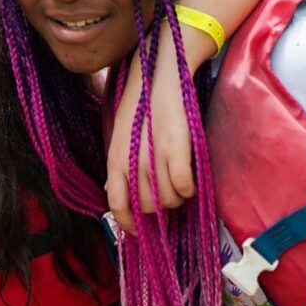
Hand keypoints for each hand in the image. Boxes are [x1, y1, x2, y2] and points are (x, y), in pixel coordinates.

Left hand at [105, 22, 198, 234]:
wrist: (160, 73)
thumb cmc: (143, 105)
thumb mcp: (123, 136)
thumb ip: (122, 165)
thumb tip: (119, 195)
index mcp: (115, 157)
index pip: (115, 204)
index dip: (126, 223)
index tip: (137, 233)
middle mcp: (132, 160)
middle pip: (147, 207)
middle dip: (160, 209)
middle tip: (169, 196)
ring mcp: (154, 156)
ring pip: (168, 200)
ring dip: (178, 198)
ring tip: (180, 183)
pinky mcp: (178, 149)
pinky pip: (185, 187)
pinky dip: (190, 188)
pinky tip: (190, 179)